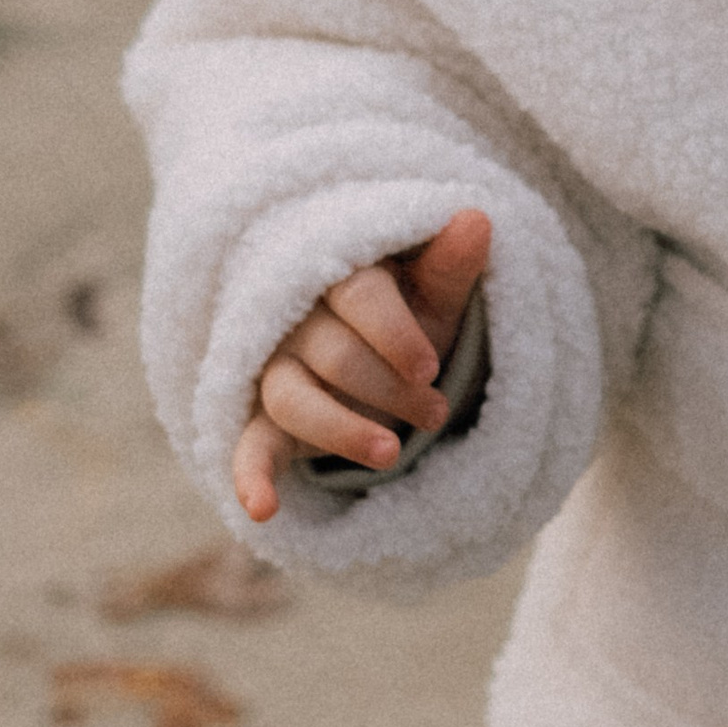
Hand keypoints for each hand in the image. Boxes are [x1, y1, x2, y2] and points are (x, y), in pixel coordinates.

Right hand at [232, 208, 491, 522]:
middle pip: (333, 355)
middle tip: (439, 414)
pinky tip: (262, 509)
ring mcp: (276, 370)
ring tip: (392, 456)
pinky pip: (248, 444)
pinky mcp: (267, 418)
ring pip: (293, 399)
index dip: (394, 334)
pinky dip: (251, 477)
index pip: (356, 297)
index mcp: (340, 275)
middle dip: (390, 390)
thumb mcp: (436, 292)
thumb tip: (479, 218)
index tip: (430, 368)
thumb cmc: (413, 315)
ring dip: (342, 430)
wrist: (387, 353)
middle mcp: (297, 320)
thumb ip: (450, 263)